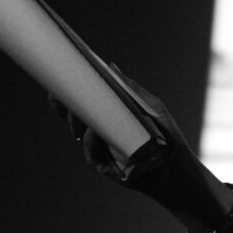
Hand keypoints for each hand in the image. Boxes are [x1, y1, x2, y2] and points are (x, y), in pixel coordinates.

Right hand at [49, 68, 232, 232]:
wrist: (176, 165)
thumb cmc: (165, 133)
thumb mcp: (149, 107)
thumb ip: (130, 89)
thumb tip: (111, 66)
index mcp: (108, 117)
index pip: (83, 105)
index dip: (67, 97)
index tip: (56, 84)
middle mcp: (101, 133)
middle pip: (76, 119)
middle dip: (64, 108)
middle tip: (58, 94)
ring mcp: (102, 150)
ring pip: (81, 135)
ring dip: (76, 123)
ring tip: (76, 110)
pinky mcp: (105, 166)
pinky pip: (92, 154)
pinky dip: (91, 142)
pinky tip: (93, 132)